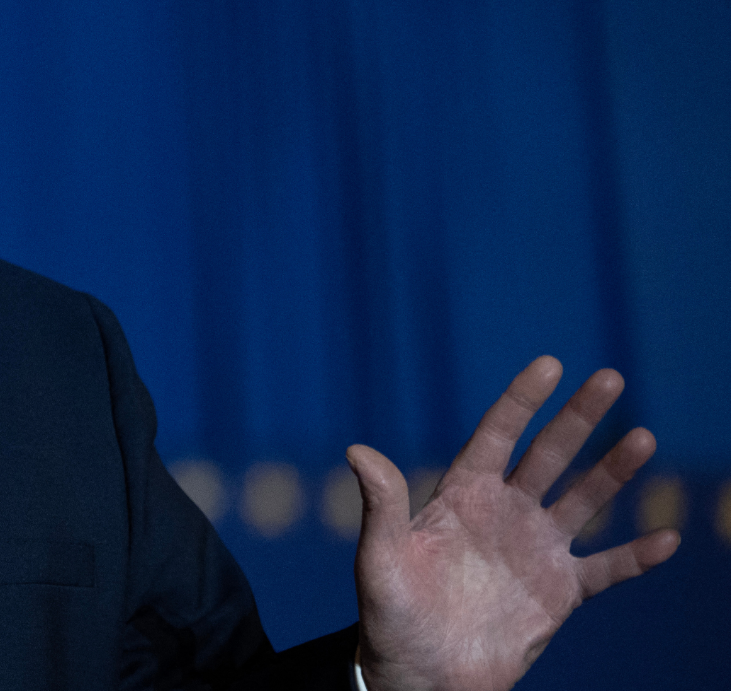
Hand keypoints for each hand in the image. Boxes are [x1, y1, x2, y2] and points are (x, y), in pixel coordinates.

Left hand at [348, 356, 678, 690]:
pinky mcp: (559, 592)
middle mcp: (504, 513)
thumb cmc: (391, 615)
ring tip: (642, 438)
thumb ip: (381, 505)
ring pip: (584, 499)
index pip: (496, 436)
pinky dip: (635, 556)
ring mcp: (535, 549)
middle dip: (578, 418)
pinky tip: (666, 539)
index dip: (521, 401)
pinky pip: (606, 569)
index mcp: (461, 496)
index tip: (549, 364)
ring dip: (613, 472)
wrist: (421, 674)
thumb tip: (358, 450)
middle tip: (610, 378)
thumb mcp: (380, 559)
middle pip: (549, 455)